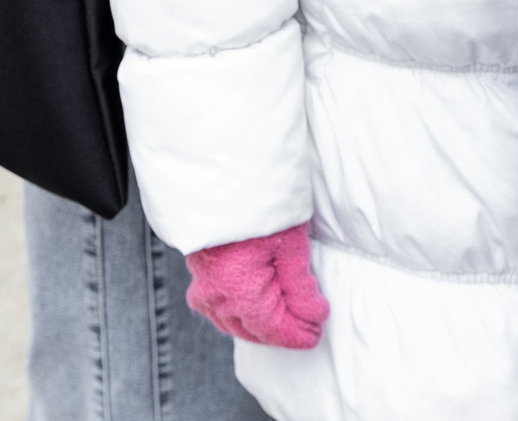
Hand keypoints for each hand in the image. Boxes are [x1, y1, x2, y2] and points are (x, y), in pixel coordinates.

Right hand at [184, 222, 328, 349]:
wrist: (223, 182)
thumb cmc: (260, 209)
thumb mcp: (290, 247)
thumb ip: (300, 288)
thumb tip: (314, 317)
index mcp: (239, 293)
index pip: (273, 330)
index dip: (297, 335)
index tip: (317, 334)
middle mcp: (216, 300)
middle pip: (254, 331)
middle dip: (283, 331)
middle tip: (310, 325)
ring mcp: (204, 292)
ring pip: (236, 324)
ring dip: (263, 325)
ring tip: (290, 317)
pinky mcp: (200, 281)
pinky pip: (222, 311)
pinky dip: (244, 314)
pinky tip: (261, 308)